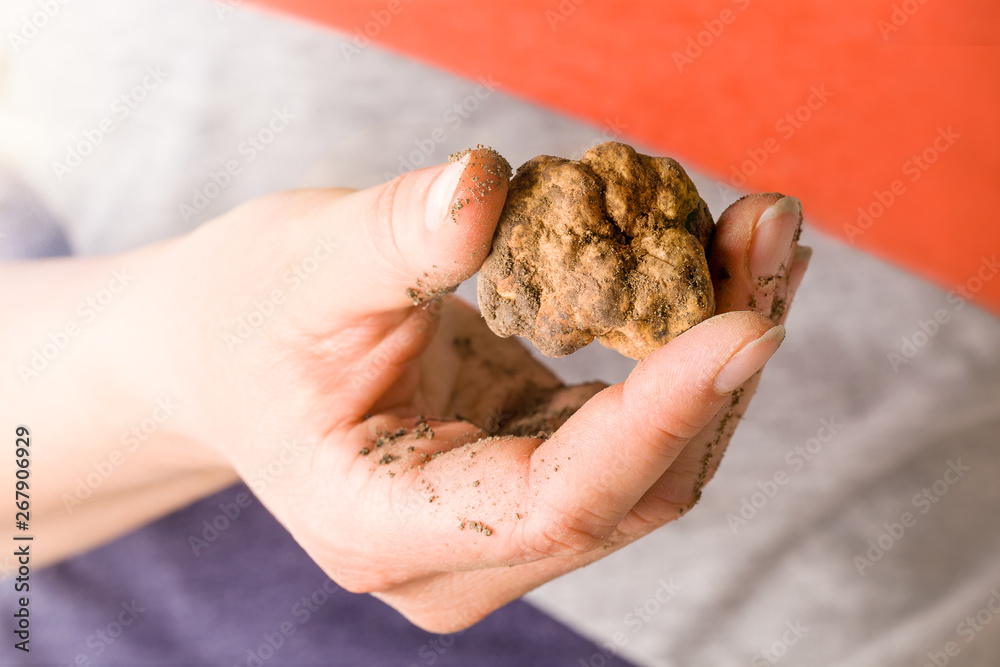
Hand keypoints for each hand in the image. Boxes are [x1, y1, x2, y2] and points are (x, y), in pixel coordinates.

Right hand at [156, 149, 809, 630]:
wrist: (226, 353)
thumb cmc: (245, 317)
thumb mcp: (304, 266)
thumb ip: (395, 237)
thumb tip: (488, 184)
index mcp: (383, 526)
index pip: (557, 502)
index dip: (661, 415)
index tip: (748, 322)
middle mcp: (459, 557)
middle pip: (633, 489)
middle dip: (715, 366)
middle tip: (769, 234)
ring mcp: (503, 531)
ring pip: (655, 467)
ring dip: (718, 353)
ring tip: (762, 238)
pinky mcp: (535, 482)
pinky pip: (638, 435)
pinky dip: (686, 357)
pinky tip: (724, 277)